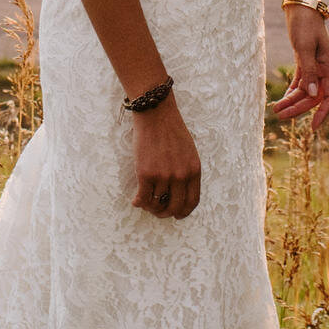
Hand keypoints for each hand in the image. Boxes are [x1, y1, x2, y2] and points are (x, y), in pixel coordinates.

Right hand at [131, 100, 201, 218]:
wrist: (155, 114)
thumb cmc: (171, 130)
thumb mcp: (189, 151)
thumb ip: (187, 170)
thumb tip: (179, 191)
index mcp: (194, 170)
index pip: (192, 201)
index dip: (184, 212)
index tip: (176, 215)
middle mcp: (180, 176)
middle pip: (175, 206)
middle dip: (166, 213)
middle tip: (159, 212)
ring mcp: (163, 176)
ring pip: (157, 203)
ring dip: (150, 207)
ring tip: (146, 203)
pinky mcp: (146, 173)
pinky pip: (143, 197)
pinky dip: (138, 202)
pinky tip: (135, 201)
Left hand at [272, 9, 328, 133]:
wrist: (300, 6)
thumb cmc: (304, 25)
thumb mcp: (304, 47)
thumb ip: (308, 71)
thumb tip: (312, 95)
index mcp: (328, 67)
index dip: (322, 113)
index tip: (314, 128)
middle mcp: (323, 69)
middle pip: (313, 97)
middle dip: (298, 108)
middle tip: (280, 115)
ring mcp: (314, 66)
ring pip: (304, 90)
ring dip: (291, 100)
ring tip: (275, 109)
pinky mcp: (305, 61)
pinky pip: (300, 82)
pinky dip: (292, 91)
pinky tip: (283, 99)